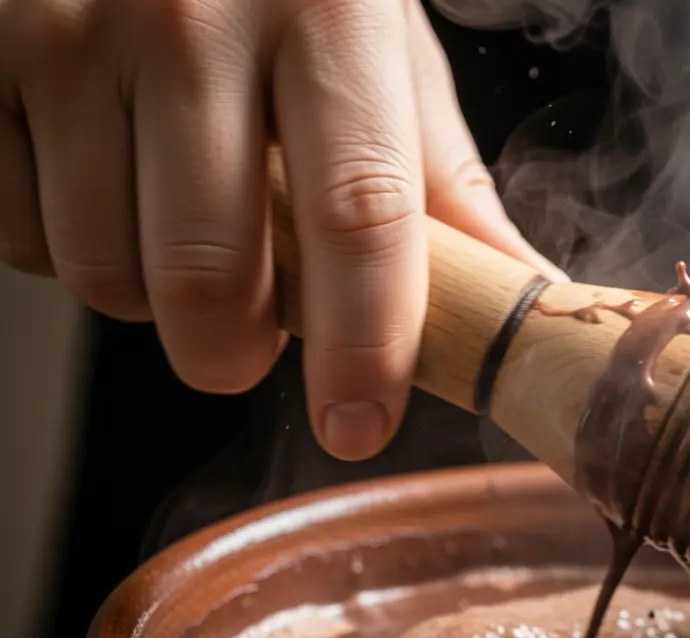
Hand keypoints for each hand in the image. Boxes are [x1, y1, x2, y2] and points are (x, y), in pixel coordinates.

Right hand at [0, 0, 563, 460]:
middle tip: (247, 347)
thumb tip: (518, 283)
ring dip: (146, 296)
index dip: (365, 342)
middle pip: (209, 273)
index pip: (359, 213)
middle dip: (231, 353)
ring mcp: (65, 32)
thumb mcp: (378, 42)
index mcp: (327, 12)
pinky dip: (62, 245)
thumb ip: (438, 171)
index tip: (361, 425)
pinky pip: (16, 233)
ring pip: (101, 270)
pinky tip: (97, 182)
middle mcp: (190, 18)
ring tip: (171, 227)